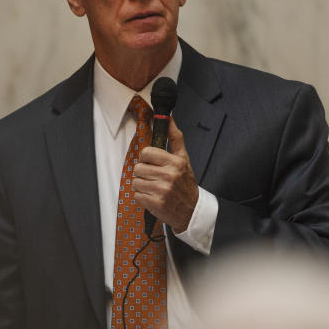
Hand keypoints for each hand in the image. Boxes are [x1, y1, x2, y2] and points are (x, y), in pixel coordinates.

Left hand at [132, 117, 198, 232]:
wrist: (192, 210)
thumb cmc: (186, 184)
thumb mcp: (184, 159)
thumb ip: (175, 137)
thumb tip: (169, 117)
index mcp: (175, 162)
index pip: (146, 152)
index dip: (146, 158)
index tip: (152, 163)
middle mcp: (169, 175)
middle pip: (138, 168)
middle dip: (143, 173)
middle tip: (154, 178)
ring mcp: (162, 190)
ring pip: (136, 182)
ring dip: (142, 186)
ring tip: (154, 188)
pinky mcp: (156, 203)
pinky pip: (137, 195)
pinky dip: (142, 197)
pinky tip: (153, 197)